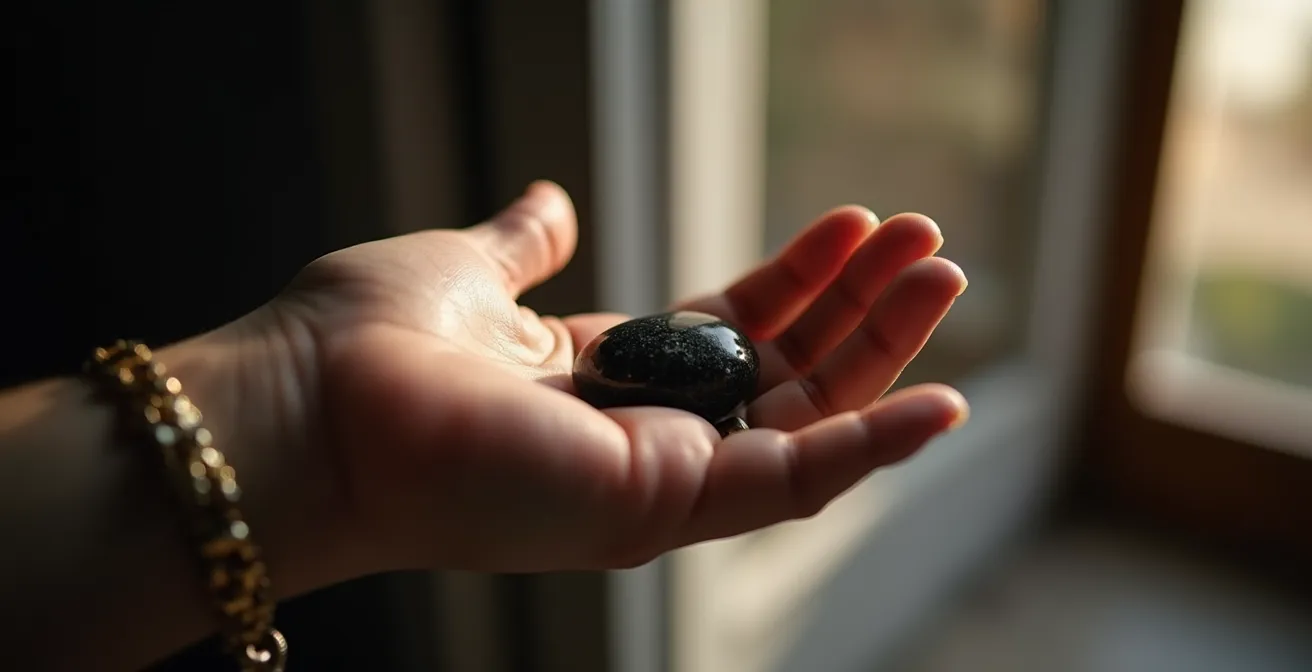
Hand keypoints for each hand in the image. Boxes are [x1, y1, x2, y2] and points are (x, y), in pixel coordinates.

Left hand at [253, 181, 967, 576]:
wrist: (306, 407)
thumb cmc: (366, 344)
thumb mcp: (469, 274)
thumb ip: (522, 246)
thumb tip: (552, 203)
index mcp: (607, 375)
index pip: (735, 327)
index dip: (802, 277)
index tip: (857, 221)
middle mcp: (643, 433)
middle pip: (787, 371)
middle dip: (862, 307)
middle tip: (930, 243)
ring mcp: (658, 476)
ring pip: (805, 423)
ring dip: (884, 355)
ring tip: (944, 274)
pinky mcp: (661, 507)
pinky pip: (791, 485)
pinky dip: (870, 449)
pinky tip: (939, 402)